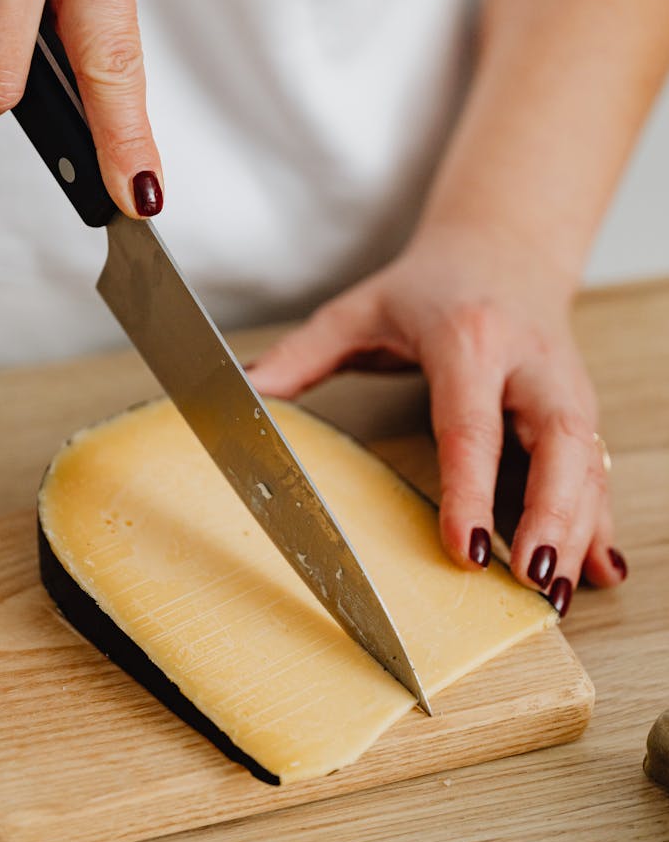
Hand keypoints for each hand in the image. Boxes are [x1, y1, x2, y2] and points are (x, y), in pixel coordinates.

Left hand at [249, 226, 627, 613]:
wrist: (504, 246)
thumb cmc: (430, 285)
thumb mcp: (360, 308)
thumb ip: (303, 353)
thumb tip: (241, 392)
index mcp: (469, 339)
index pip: (472, 425)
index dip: (471, 490)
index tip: (465, 551)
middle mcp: (528, 363)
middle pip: (559, 443)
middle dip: (553, 517)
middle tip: (535, 583)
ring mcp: (564, 385)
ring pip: (588, 461)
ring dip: (581, 530)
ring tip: (561, 595)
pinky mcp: (581, 406)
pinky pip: (597, 467)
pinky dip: (599, 519)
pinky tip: (601, 567)